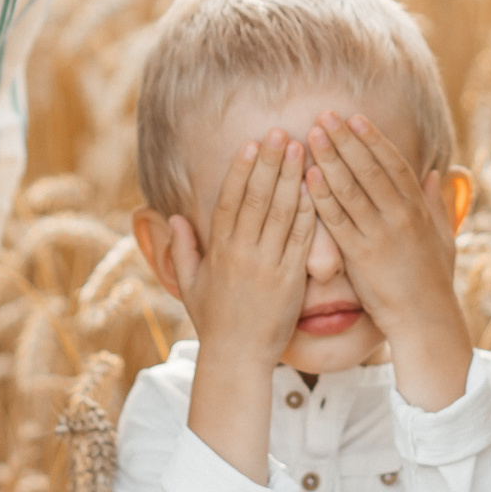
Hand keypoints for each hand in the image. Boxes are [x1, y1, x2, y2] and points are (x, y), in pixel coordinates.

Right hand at [167, 133, 317, 369]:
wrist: (237, 359)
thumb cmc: (214, 323)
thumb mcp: (189, 286)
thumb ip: (182, 251)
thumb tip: (174, 218)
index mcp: (219, 252)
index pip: (230, 201)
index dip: (241, 170)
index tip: (251, 144)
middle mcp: (242, 254)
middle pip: (257, 199)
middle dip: (269, 163)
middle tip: (280, 132)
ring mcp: (268, 266)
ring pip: (281, 213)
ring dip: (291, 178)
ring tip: (301, 149)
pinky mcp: (290, 280)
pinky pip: (301, 240)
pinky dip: (308, 212)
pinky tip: (316, 189)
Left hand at [304, 113, 471, 406]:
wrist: (427, 320)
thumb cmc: (433, 281)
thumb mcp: (444, 237)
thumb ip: (438, 204)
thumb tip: (435, 173)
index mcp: (418, 210)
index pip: (393, 164)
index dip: (373, 139)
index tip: (355, 118)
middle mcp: (400, 217)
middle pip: (369, 170)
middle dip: (346, 140)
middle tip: (325, 115)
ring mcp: (380, 236)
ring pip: (352, 189)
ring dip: (330, 159)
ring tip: (312, 135)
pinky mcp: (362, 257)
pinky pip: (339, 221)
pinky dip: (323, 197)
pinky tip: (307, 177)